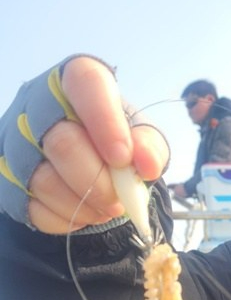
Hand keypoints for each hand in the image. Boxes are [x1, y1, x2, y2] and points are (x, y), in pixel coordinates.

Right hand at [25, 65, 168, 237]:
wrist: (78, 160)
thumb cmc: (109, 139)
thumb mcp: (137, 134)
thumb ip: (148, 144)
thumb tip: (147, 165)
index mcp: (73, 80)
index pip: (83, 82)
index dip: (104, 120)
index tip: (123, 158)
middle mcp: (36, 105)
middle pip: (62, 143)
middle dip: (98, 181)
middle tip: (119, 198)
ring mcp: (16, 144)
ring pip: (45, 181)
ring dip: (85, 204)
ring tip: (106, 206)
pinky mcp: (7, 181)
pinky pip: (35, 209)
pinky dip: (67, 219)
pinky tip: (83, 210)